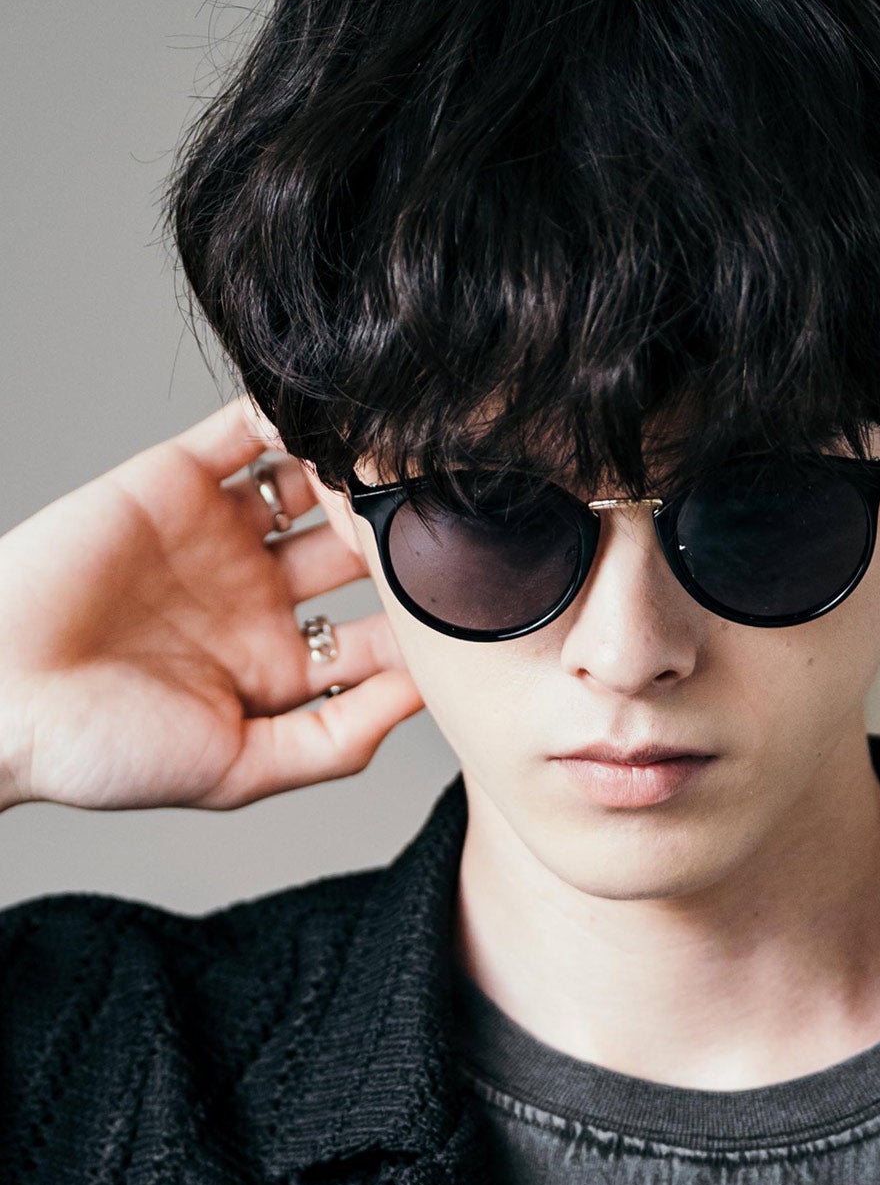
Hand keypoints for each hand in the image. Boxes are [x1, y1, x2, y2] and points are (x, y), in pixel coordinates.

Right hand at [0, 394, 424, 811]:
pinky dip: (288, 415)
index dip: (425, 615)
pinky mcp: (175, 481)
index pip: (381, 632)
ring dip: (357, 472)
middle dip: (402, 535)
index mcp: (282, 664)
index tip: (473, 597)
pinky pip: (244, 432)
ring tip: (402, 460)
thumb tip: (423, 700)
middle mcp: (259, 595)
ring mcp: (220, 534)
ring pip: (315, 486)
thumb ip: (335, 742)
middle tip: (450, 515)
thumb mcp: (239, 770)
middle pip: (359, 552)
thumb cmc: (101, 751)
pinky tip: (336, 414)